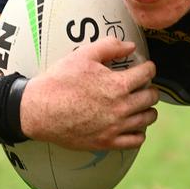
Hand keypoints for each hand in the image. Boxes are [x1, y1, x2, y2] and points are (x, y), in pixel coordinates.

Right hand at [20, 37, 158, 150]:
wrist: (38, 110)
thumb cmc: (59, 81)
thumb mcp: (83, 55)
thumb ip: (109, 46)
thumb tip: (131, 46)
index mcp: (118, 85)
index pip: (147, 74)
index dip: (149, 68)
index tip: (146, 68)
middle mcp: (121, 107)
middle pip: (151, 97)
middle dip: (150, 88)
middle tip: (143, 86)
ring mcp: (115, 127)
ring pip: (147, 119)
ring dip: (148, 109)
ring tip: (141, 105)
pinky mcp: (107, 142)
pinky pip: (136, 141)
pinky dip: (139, 132)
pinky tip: (134, 125)